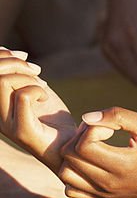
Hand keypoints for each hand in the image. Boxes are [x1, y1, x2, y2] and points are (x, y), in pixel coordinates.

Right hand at [0, 48, 75, 173]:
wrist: (69, 146)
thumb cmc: (51, 118)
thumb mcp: (32, 88)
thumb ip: (17, 73)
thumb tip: (4, 50)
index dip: (2, 55)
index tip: (25, 59)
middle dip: (14, 63)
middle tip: (36, 71)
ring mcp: (5, 124)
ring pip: (3, 82)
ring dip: (27, 77)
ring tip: (41, 85)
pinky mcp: (21, 131)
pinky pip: (22, 96)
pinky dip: (37, 90)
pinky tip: (45, 97)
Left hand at [58, 107, 136, 197]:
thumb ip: (117, 116)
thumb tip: (87, 116)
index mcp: (122, 165)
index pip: (84, 146)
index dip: (91, 129)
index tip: (110, 128)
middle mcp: (109, 183)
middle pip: (70, 158)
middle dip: (79, 137)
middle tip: (100, 132)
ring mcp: (104, 194)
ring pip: (65, 174)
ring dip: (72, 155)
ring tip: (92, 146)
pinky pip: (71, 189)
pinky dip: (73, 173)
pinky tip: (90, 162)